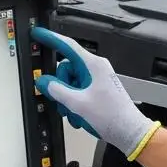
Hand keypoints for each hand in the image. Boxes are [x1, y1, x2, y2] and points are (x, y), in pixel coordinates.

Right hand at [31, 26, 161, 159]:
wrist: (129, 132)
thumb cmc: (112, 116)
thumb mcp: (78, 104)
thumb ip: (57, 90)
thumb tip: (43, 81)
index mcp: (93, 65)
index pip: (67, 46)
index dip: (50, 38)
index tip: (38, 34)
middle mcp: (95, 69)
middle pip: (65, 70)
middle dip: (61, 88)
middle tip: (63, 104)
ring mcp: (96, 80)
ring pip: (70, 84)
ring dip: (67, 101)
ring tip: (74, 114)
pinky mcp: (97, 91)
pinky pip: (78, 93)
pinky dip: (74, 105)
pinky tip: (79, 116)